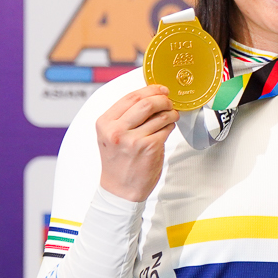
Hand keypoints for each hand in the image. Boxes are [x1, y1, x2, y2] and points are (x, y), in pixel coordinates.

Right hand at [96, 85, 177, 201]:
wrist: (120, 189)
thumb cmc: (118, 161)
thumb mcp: (110, 135)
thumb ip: (123, 117)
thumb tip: (148, 96)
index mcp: (105, 123)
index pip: (130, 97)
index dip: (150, 89)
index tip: (161, 89)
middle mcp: (117, 130)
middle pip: (146, 103)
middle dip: (163, 99)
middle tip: (169, 101)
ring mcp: (134, 139)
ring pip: (160, 115)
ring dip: (171, 113)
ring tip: (171, 115)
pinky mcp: (150, 148)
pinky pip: (166, 129)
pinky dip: (171, 125)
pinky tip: (168, 127)